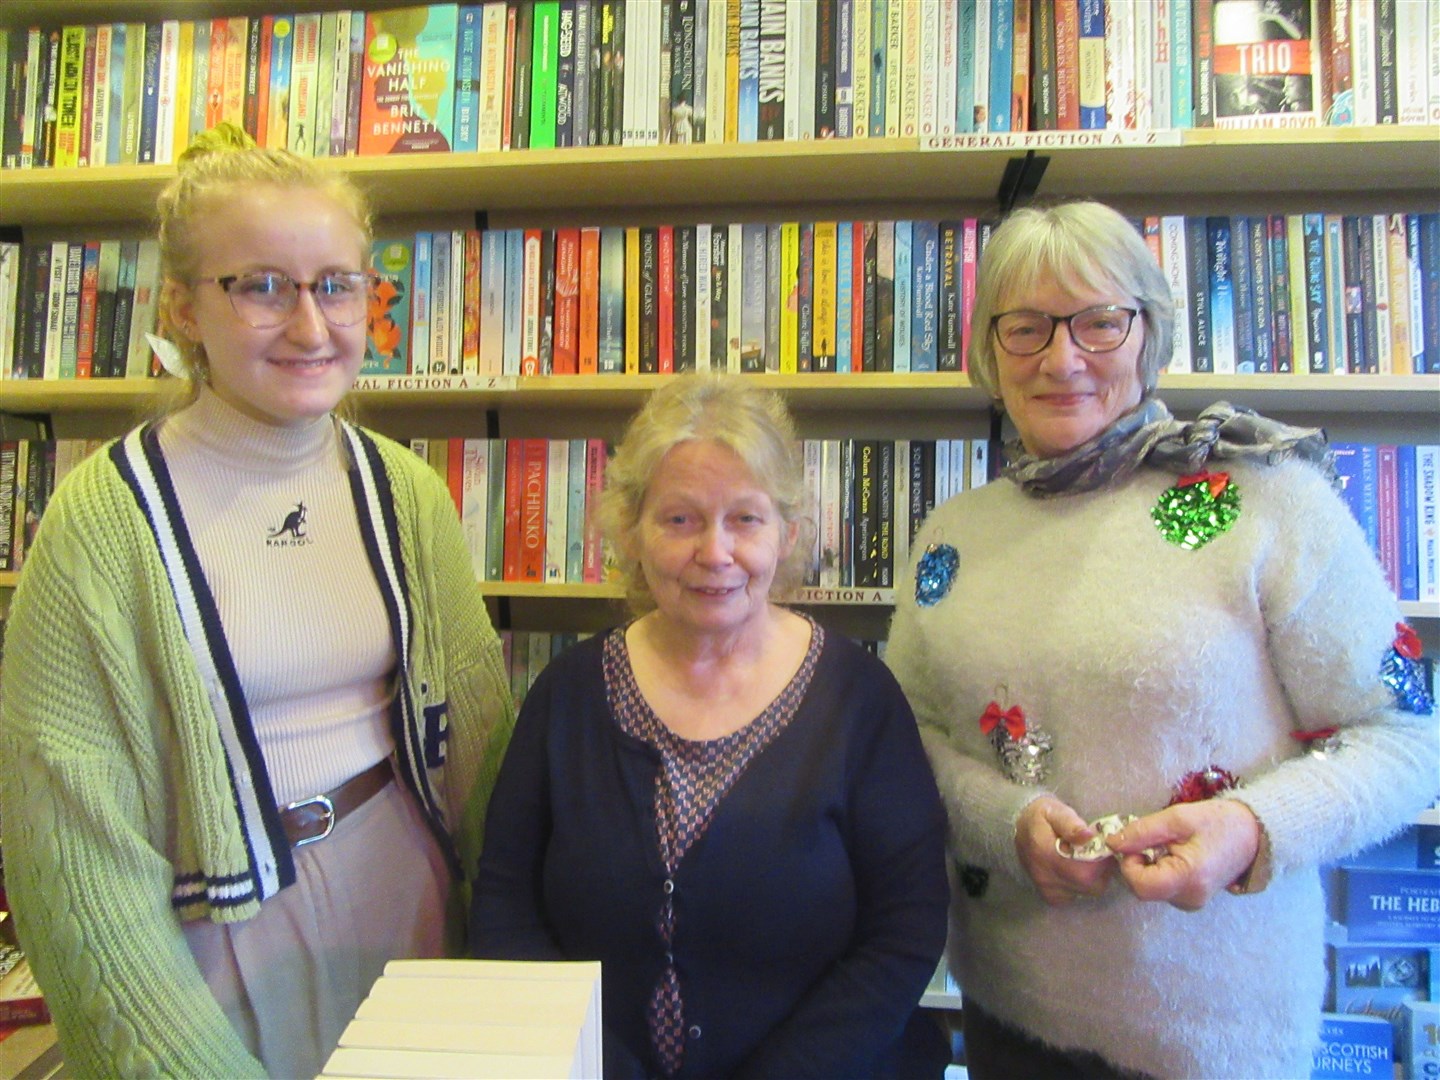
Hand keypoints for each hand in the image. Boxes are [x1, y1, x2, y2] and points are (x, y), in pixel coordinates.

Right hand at [1015, 796, 1117, 906]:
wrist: (1018, 829)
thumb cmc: (1040, 817)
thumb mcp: (1054, 811)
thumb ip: (1070, 823)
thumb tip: (1089, 836)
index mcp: (1045, 851)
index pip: (1085, 869)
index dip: (1101, 860)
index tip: (1103, 845)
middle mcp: (1045, 874)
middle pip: (1089, 883)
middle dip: (1101, 867)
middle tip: (1099, 851)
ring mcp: (1047, 888)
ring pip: (1087, 891)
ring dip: (1095, 876)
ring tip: (1089, 858)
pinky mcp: (1050, 896)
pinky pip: (1077, 896)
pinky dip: (1083, 885)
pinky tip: (1077, 869)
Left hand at [1106, 799, 1260, 911]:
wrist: (1252, 834)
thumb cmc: (1218, 822)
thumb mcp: (1177, 818)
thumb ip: (1142, 832)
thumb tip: (1112, 843)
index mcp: (1188, 878)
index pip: (1139, 885)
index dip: (1130, 863)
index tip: (1139, 843)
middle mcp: (1189, 898)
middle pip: (1142, 888)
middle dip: (1138, 863)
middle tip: (1155, 841)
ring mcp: (1191, 902)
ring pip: (1151, 888)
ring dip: (1149, 866)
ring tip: (1169, 845)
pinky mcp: (1192, 899)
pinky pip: (1163, 888)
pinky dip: (1159, 871)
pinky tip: (1174, 854)